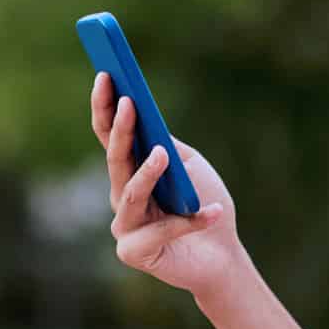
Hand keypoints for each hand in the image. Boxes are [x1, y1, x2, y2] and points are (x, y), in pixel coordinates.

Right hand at [90, 71, 246, 298]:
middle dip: (121, 129)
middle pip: (115, 159)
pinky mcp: (134, 252)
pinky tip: (212, 211)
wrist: (223, 254)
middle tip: (128, 102)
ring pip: (131, 193)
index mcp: (130, 171)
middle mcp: (120, 197)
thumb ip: (167, 145)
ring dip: (148, 173)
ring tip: (163, 154)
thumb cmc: (205, 202)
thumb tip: (148, 120)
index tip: (107, 74)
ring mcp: (124, 226)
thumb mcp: (189, 165)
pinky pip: (161, 230)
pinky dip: (190, 220)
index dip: (105, 106)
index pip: (109, 135)